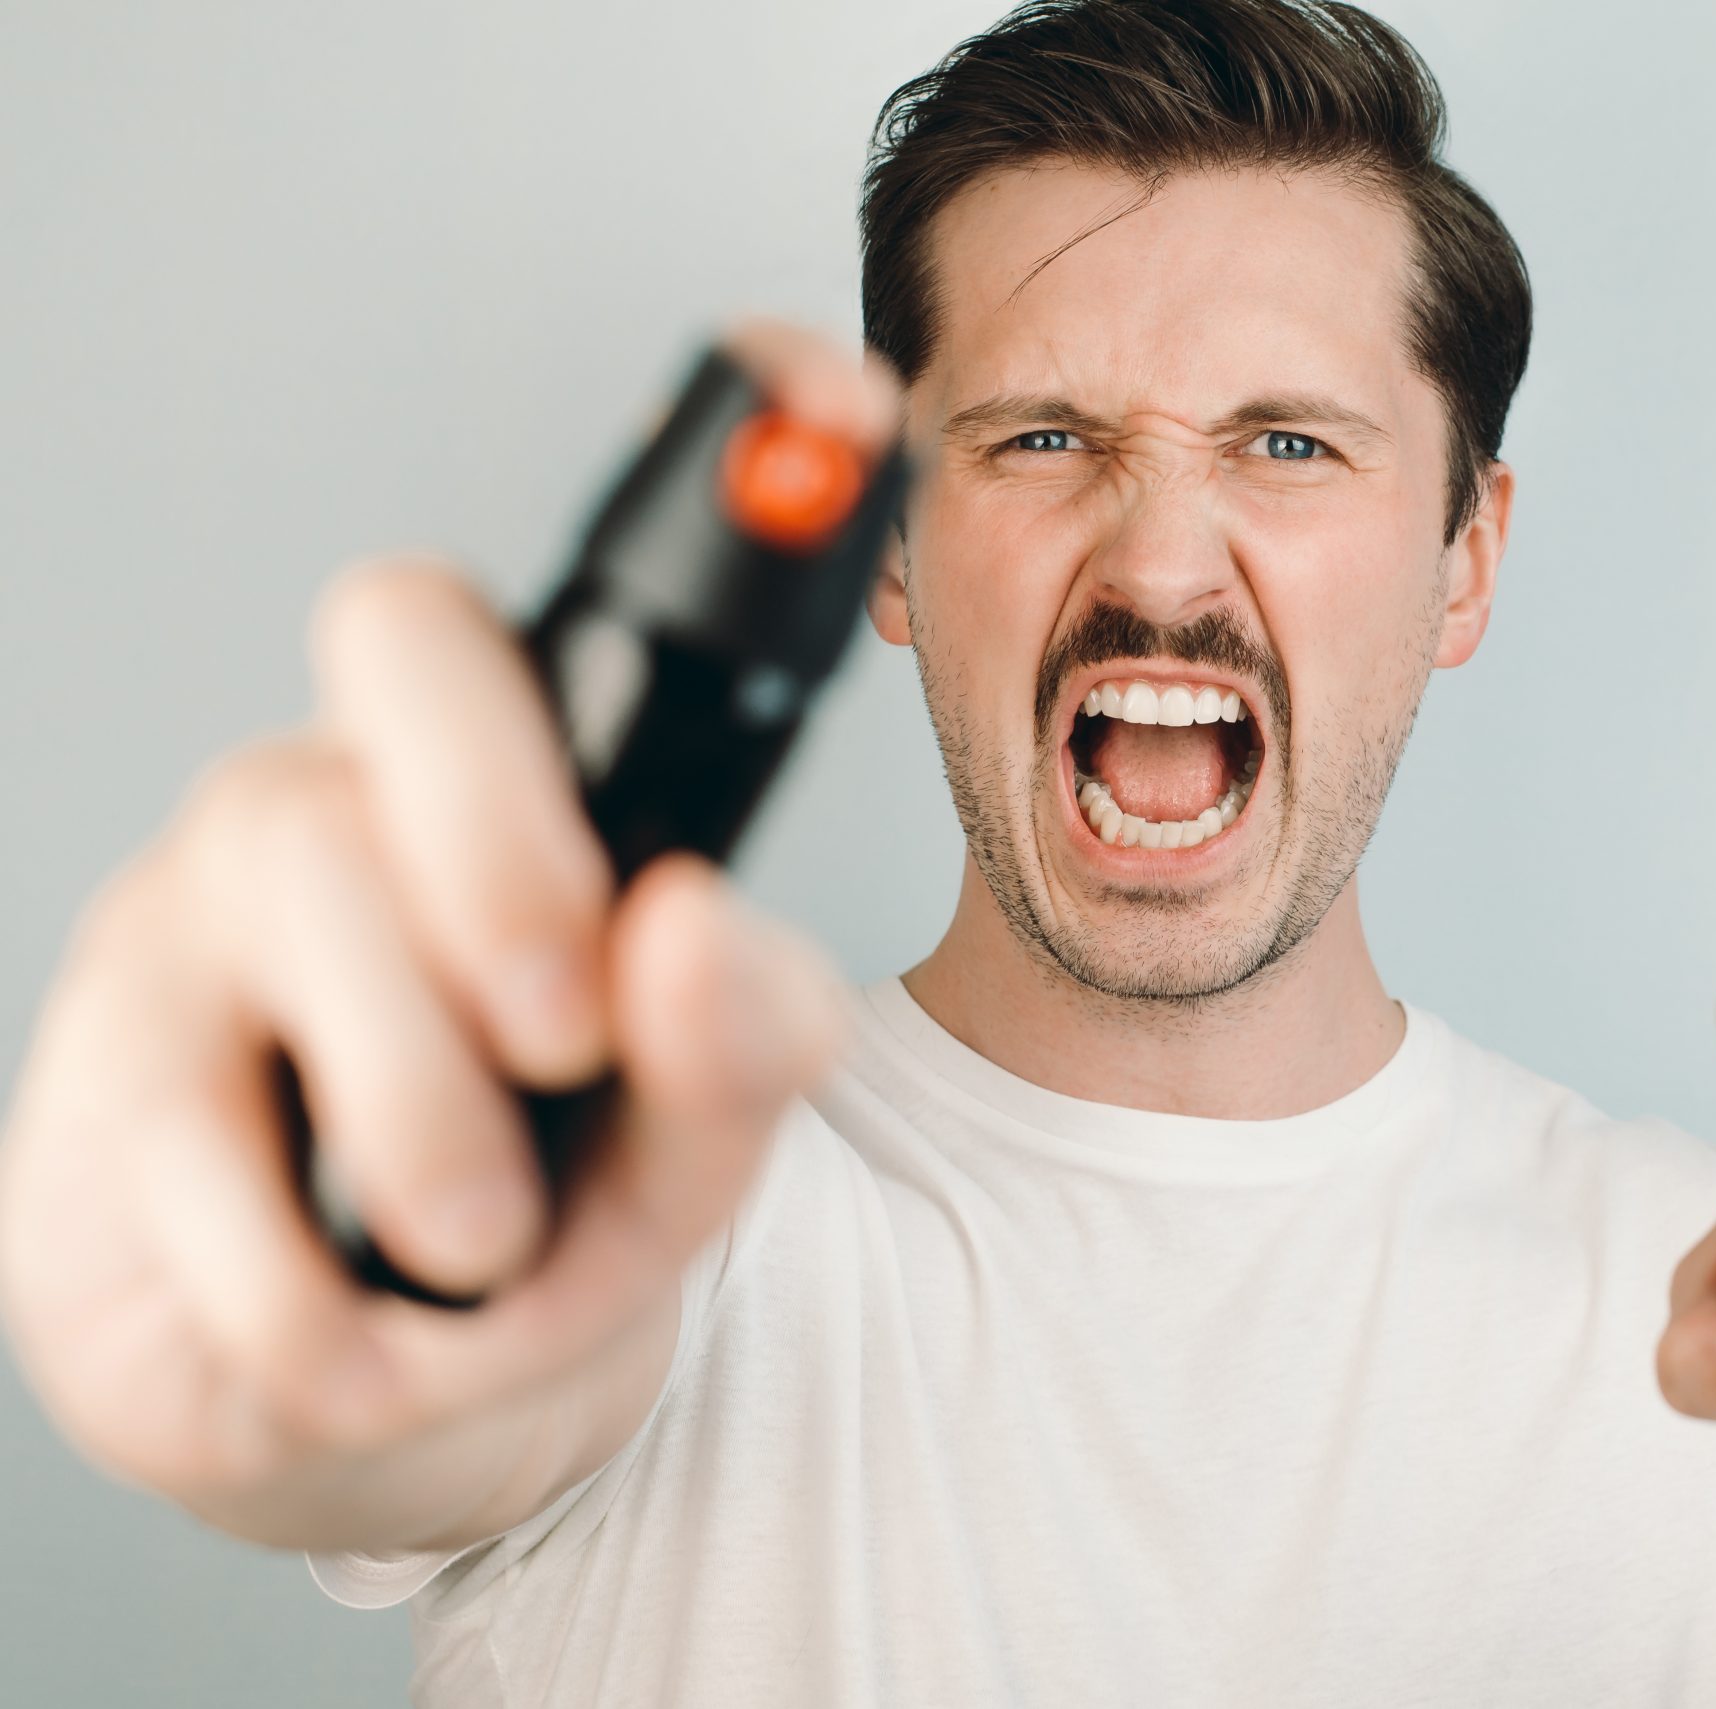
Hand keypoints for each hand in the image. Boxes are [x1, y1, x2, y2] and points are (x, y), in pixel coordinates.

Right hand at [0, 318, 897, 1520]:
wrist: (395, 1417)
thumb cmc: (550, 1219)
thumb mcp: (696, 1146)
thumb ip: (743, 1043)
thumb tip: (689, 929)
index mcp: (526, 797)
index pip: (580, 589)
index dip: (707, 476)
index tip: (831, 392)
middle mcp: (354, 800)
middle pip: (400, 640)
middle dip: (504, 837)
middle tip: (569, 1027)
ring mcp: (200, 919)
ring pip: (295, 886)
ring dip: (430, 1129)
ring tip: (485, 1237)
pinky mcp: (94, 1087)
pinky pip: (200, 1158)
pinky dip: (332, 1302)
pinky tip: (358, 1320)